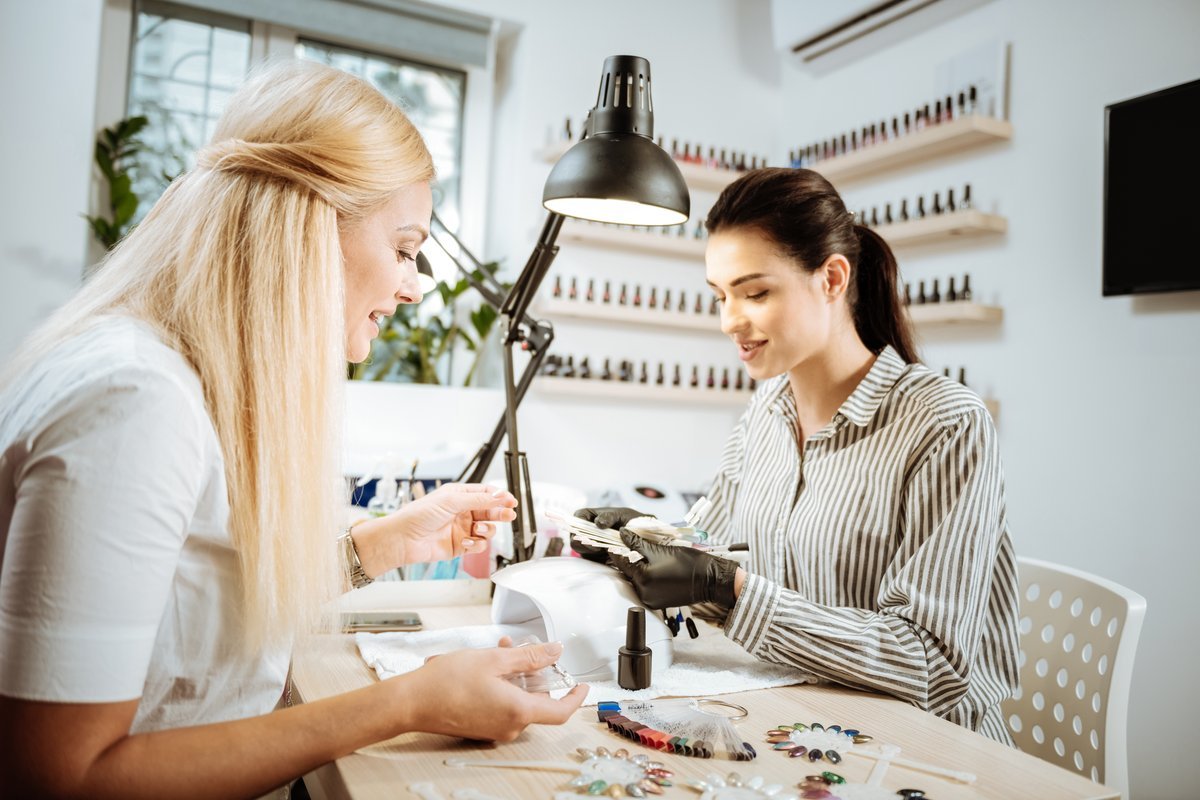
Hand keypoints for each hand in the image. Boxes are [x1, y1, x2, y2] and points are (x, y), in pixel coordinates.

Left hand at [357, 484, 516, 571]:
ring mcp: (462, 529)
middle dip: (500, 513)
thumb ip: (479, 500)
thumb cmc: (420, 515)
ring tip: (478, 529)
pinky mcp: (460, 546)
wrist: (404, 539)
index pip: (486, 494)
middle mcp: (462, 511)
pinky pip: (477, 545)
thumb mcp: (452, 501)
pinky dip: (476, 544)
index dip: (500, 497)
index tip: (511, 501)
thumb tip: (500, 496)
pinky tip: (467, 542)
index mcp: (459, 495)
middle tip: (509, 515)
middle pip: (490, 511)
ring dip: (486, 530)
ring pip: (487, 529)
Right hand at [399, 641, 586, 741]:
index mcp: (518, 711)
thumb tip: (555, 652)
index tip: (582, 685)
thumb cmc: (446, 682)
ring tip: (495, 652)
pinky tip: (485, 668)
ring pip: (517, 700)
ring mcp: (494, 730)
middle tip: (517, 649)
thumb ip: (529, 657)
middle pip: (536, 700)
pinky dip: (501, 687)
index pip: (561, 711)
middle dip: (531, 672)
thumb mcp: (494, 659)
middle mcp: (508, 726)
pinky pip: (501, 707)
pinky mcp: (481, 728)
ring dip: (513, 676)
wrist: (411, 702)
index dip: (575, 697)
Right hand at [569, 506, 650, 561]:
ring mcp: (592, 545)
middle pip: (575, 537)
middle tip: (599, 547)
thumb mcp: (623, 515)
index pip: (578, 517)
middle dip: (585, 543)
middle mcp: (589, 531)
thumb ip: (610, 516)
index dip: (579, 524)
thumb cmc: (633, 522)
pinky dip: (600, 559)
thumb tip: (598, 523)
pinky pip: (592, 561)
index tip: (589, 533)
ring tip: (608, 551)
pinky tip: (610, 558)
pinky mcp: (597, 558)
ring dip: (593, 552)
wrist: (646, 537)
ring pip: (582, 550)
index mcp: (592, 516)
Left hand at [609, 530, 738, 608]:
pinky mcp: (657, 602)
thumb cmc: (690, 563)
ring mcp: (651, 600)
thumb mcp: (661, 549)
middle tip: (630, 545)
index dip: (618, 549)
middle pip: (628, 572)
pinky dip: (646, 577)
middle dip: (628, 558)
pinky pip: (645, 587)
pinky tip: (653, 567)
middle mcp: (644, 593)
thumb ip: (638, 543)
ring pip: (636, 580)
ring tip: (644, 555)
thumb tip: (623, 534)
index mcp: (643, 579)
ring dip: (637, 568)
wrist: (710, 579)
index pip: (622, 562)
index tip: (615, 540)